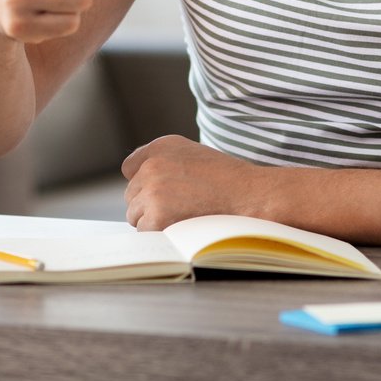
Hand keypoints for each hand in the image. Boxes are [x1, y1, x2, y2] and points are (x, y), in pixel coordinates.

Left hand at [121, 135, 271, 229]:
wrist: (250, 195)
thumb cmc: (228, 180)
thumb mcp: (193, 156)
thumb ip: (164, 163)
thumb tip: (139, 185)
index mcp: (161, 146)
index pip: (130, 168)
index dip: (144, 183)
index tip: (161, 192)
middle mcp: (152, 164)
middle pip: (131, 194)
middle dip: (149, 205)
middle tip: (179, 209)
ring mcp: (152, 189)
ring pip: (135, 215)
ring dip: (153, 221)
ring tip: (184, 217)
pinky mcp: (156, 214)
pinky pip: (145, 231)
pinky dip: (160, 235)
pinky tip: (182, 227)